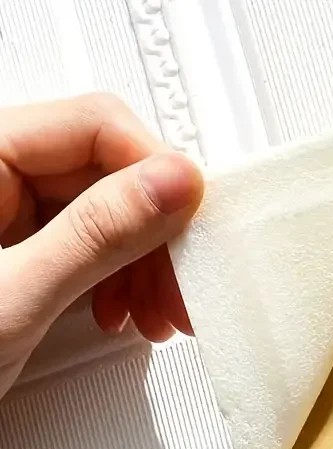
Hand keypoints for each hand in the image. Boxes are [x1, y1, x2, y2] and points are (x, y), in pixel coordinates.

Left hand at [0, 94, 203, 397]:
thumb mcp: (9, 299)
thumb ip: (95, 235)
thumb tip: (172, 184)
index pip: (94, 128)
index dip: (154, 173)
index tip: (192, 223)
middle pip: (109, 176)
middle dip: (157, 237)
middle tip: (181, 287)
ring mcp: (6, 217)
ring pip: (109, 216)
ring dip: (145, 267)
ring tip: (154, 315)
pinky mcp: (20, 255)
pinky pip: (92, 250)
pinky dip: (120, 284)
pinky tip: (122, 315)